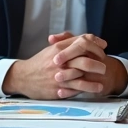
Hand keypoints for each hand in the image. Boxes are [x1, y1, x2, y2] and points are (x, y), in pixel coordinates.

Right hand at [4, 33, 119, 98]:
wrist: (23, 77)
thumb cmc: (40, 62)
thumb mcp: (53, 49)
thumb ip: (69, 42)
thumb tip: (88, 38)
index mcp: (59, 48)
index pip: (82, 42)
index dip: (95, 44)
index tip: (103, 48)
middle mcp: (59, 61)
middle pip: (84, 59)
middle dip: (97, 63)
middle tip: (105, 66)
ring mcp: (58, 75)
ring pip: (81, 75)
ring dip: (95, 78)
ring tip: (103, 79)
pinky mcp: (57, 88)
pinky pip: (75, 88)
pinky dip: (87, 88)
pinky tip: (96, 88)